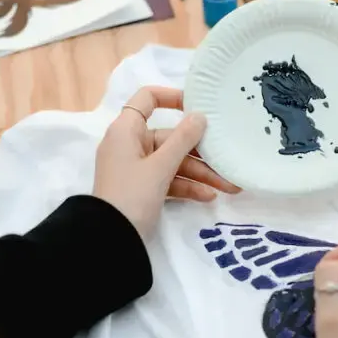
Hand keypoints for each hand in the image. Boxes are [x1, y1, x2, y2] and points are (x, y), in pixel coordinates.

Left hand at [93, 86, 240, 237]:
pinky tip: (208, 196)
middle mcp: (130, 144)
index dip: (172, 98)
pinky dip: (186, 186)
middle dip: (199, 151)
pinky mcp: (142, 188)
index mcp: (126, 130)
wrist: (109, 239)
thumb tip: (200, 115)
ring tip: (229, 186)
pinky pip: (168, 179)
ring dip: (199, 173)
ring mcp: (135, 167)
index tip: (199, 107)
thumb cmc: (131, 195)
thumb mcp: (160, 167)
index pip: (147, 99)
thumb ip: (183, 139)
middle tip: (227, 161)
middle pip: (169, 137)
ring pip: (172, 161)